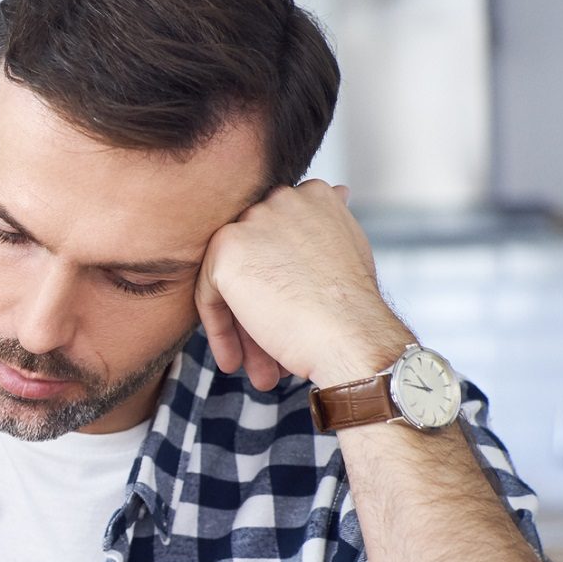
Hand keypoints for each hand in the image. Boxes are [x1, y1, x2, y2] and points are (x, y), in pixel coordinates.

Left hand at [195, 180, 411, 389]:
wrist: (351, 335)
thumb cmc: (354, 309)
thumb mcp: (348, 250)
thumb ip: (326, 223)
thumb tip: (337, 193)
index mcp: (314, 195)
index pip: (276, 240)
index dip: (279, 281)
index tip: (290, 311)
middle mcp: (281, 198)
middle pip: (252, 260)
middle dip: (262, 307)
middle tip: (273, 348)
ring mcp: (252, 221)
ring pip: (230, 280)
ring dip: (243, 327)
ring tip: (261, 368)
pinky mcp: (226, 250)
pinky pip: (209, 295)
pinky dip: (220, 330)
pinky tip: (235, 361)